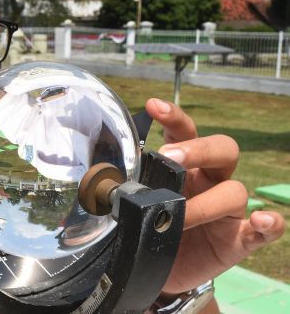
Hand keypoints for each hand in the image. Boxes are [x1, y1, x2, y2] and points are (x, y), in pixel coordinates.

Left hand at [145, 99, 284, 293]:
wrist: (160, 269)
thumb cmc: (151, 230)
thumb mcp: (138, 206)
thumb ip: (132, 190)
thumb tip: (107, 183)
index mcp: (184, 167)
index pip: (185, 133)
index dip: (174, 117)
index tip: (154, 105)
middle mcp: (209, 181)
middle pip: (222, 149)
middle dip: (198, 149)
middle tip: (170, 156)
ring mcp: (227, 211)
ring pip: (235, 191)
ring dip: (206, 204)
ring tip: (181, 218)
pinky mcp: (238, 240)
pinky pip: (262, 231)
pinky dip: (268, 224)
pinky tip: (261, 219)